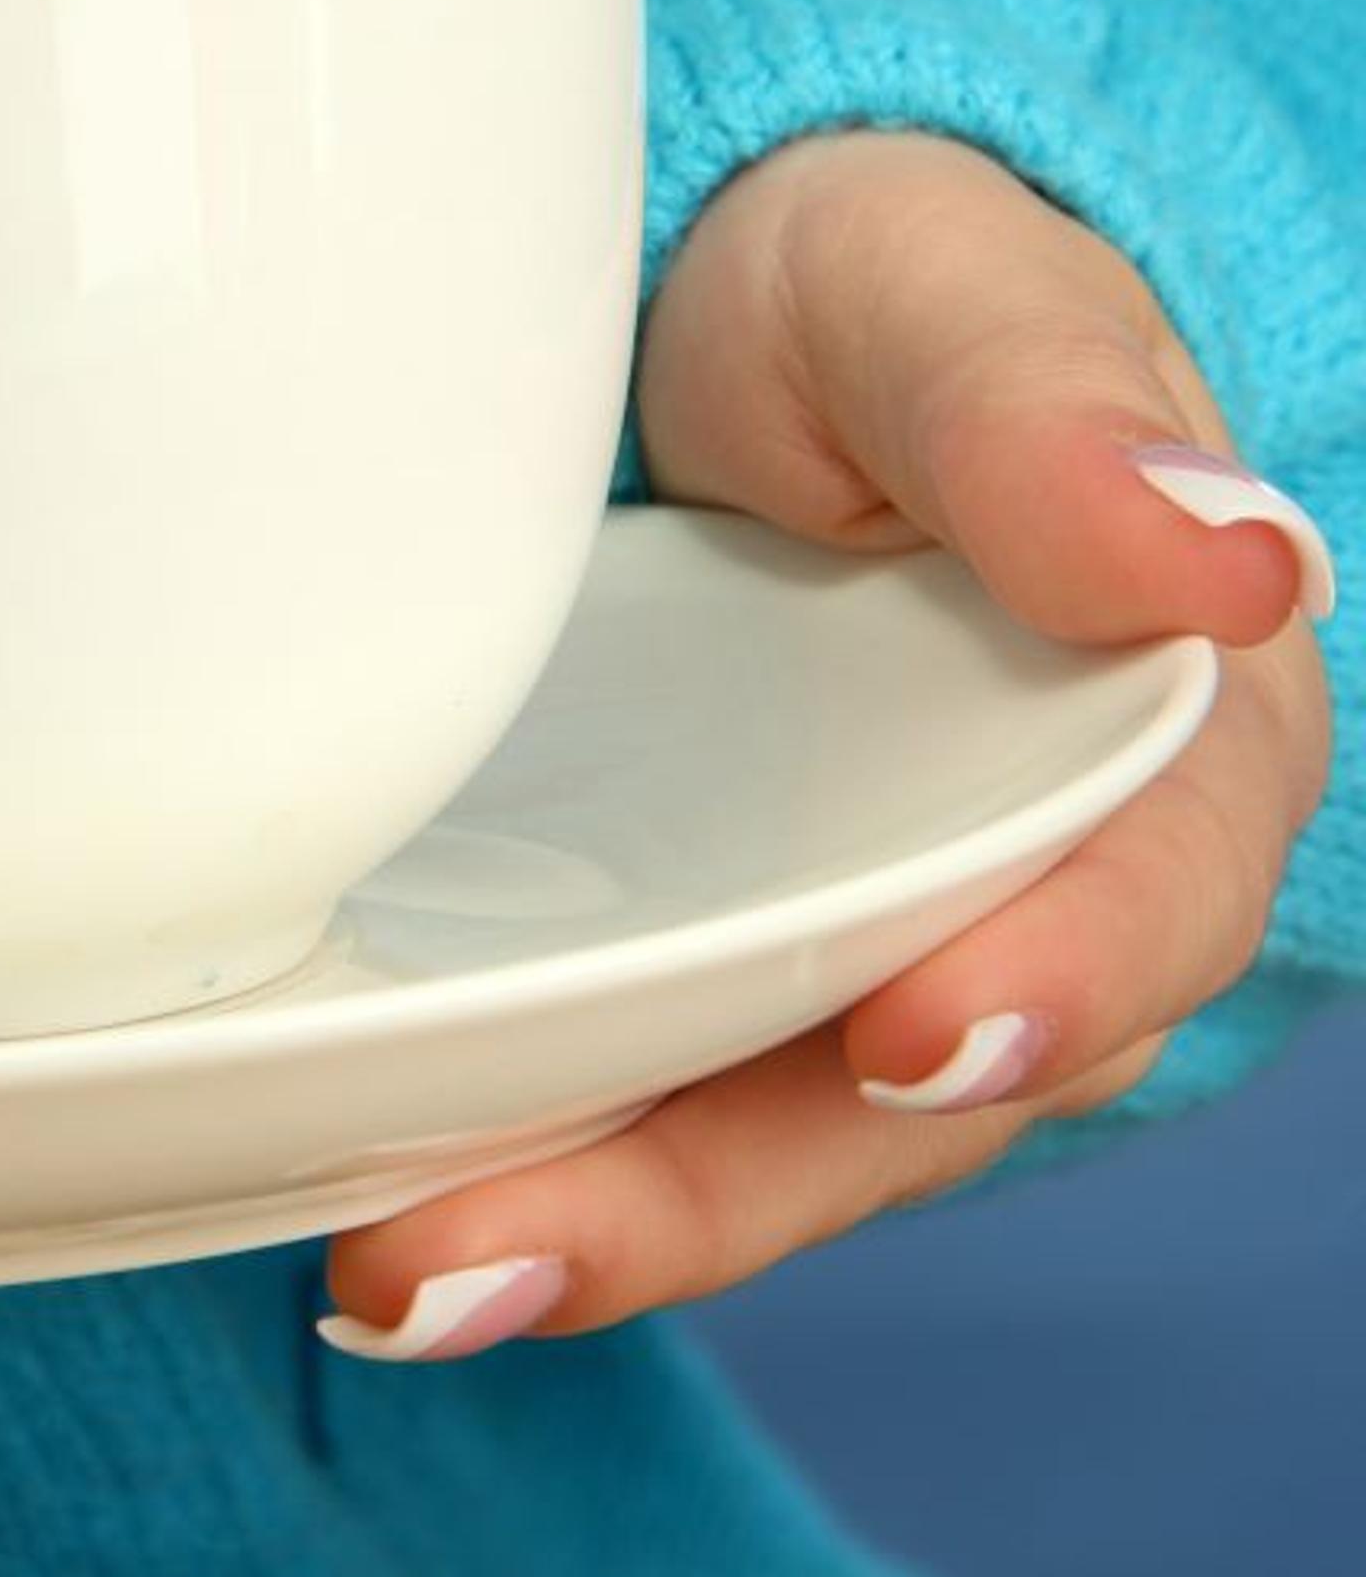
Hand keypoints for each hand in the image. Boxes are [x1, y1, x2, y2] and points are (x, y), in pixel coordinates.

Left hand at [320, 129, 1336, 1359]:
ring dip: (575, 1227)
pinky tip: (356, 1208)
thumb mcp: (945, 293)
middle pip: (900, 1095)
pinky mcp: (678, 959)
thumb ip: (1048, 410)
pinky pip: (612, 1085)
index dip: (1052, 980)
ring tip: (391, 1283)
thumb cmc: (883, 299)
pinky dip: (497, 1155)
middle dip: (706, 1194)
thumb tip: (1220, 550)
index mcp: (1154, 740)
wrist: (736, 310)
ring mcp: (830, 944)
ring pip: (740, 1136)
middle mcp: (1010, 891)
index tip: (922, 1035)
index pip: (1139, 895)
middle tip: (492, 1251)